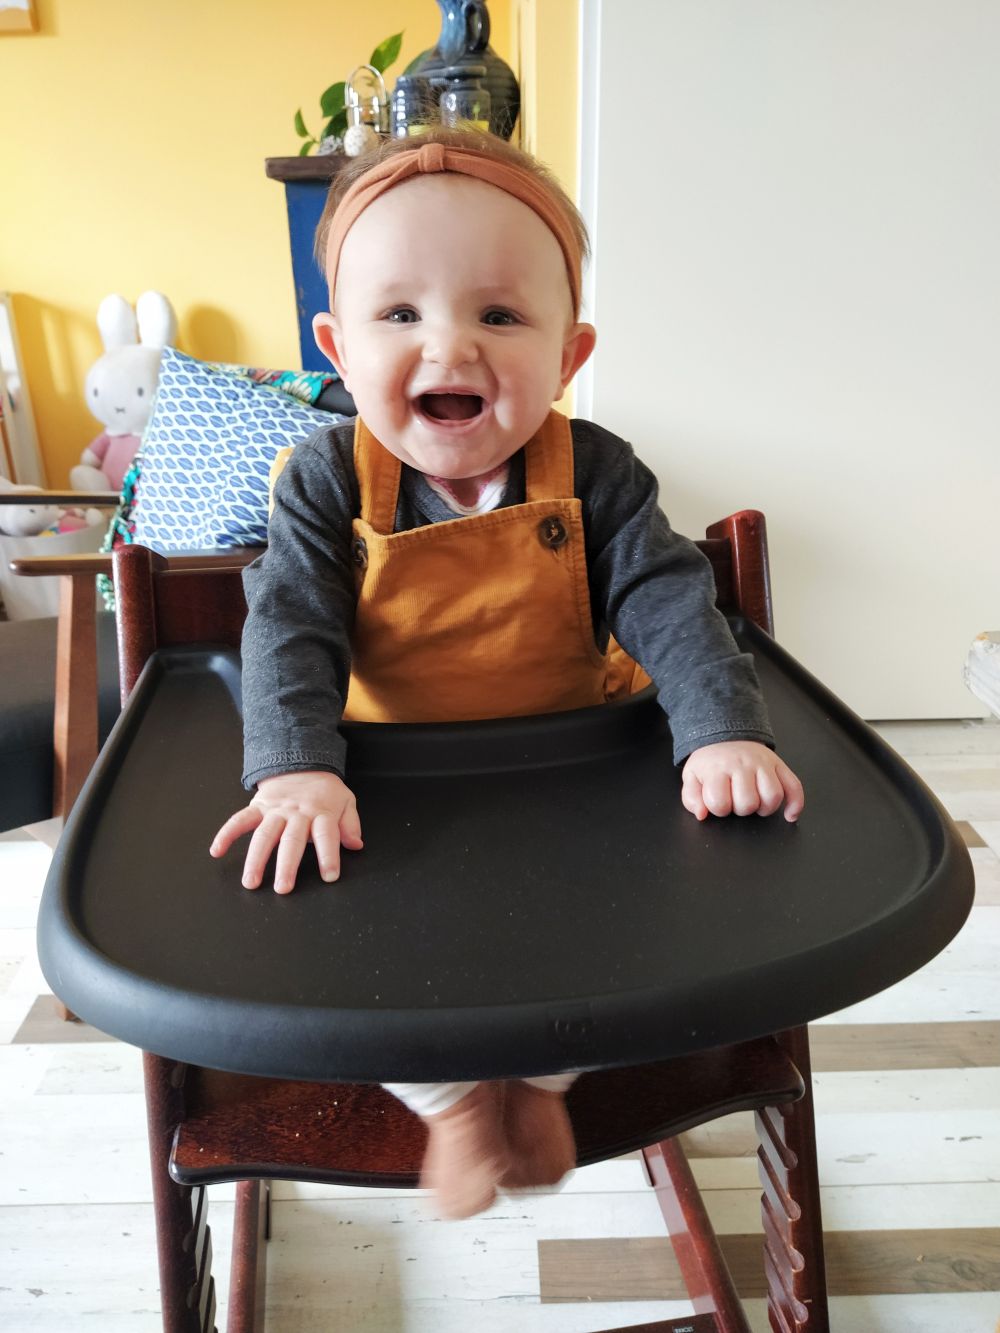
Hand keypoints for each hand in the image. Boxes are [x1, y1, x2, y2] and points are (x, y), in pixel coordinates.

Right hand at [210, 771, 362, 893]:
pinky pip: (240, 820)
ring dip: (256, 859)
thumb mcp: (345, 801)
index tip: (329, 876)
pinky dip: (226, 833)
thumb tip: (355, 844)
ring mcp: (275, 811)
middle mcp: (297, 814)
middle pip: (291, 840)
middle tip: (283, 888)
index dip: (329, 856)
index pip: (326, 836)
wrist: (301, 762)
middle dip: (286, 865)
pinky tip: (217, 850)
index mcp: (320, 813)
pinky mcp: (258, 807)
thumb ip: (350, 824)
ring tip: (250, 881)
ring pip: (264, 835)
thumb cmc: (324, 790)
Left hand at [681, 741, 803, 822]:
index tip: (717, 801)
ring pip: (773, 796)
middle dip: (741, 809)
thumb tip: (702, 815)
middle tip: (735, 800)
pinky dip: (796, 803)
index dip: (718, 809)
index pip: (720, 803)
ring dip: (765, 808)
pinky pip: (794, 786)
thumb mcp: (692, 777)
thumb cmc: (709, 762)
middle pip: (749, 803)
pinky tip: (789, 814)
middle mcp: (743, 765)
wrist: (724, 735)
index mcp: (718, 768)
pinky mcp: (779, 765)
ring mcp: (763, 764)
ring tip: (755, 803)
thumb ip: (691, 798)